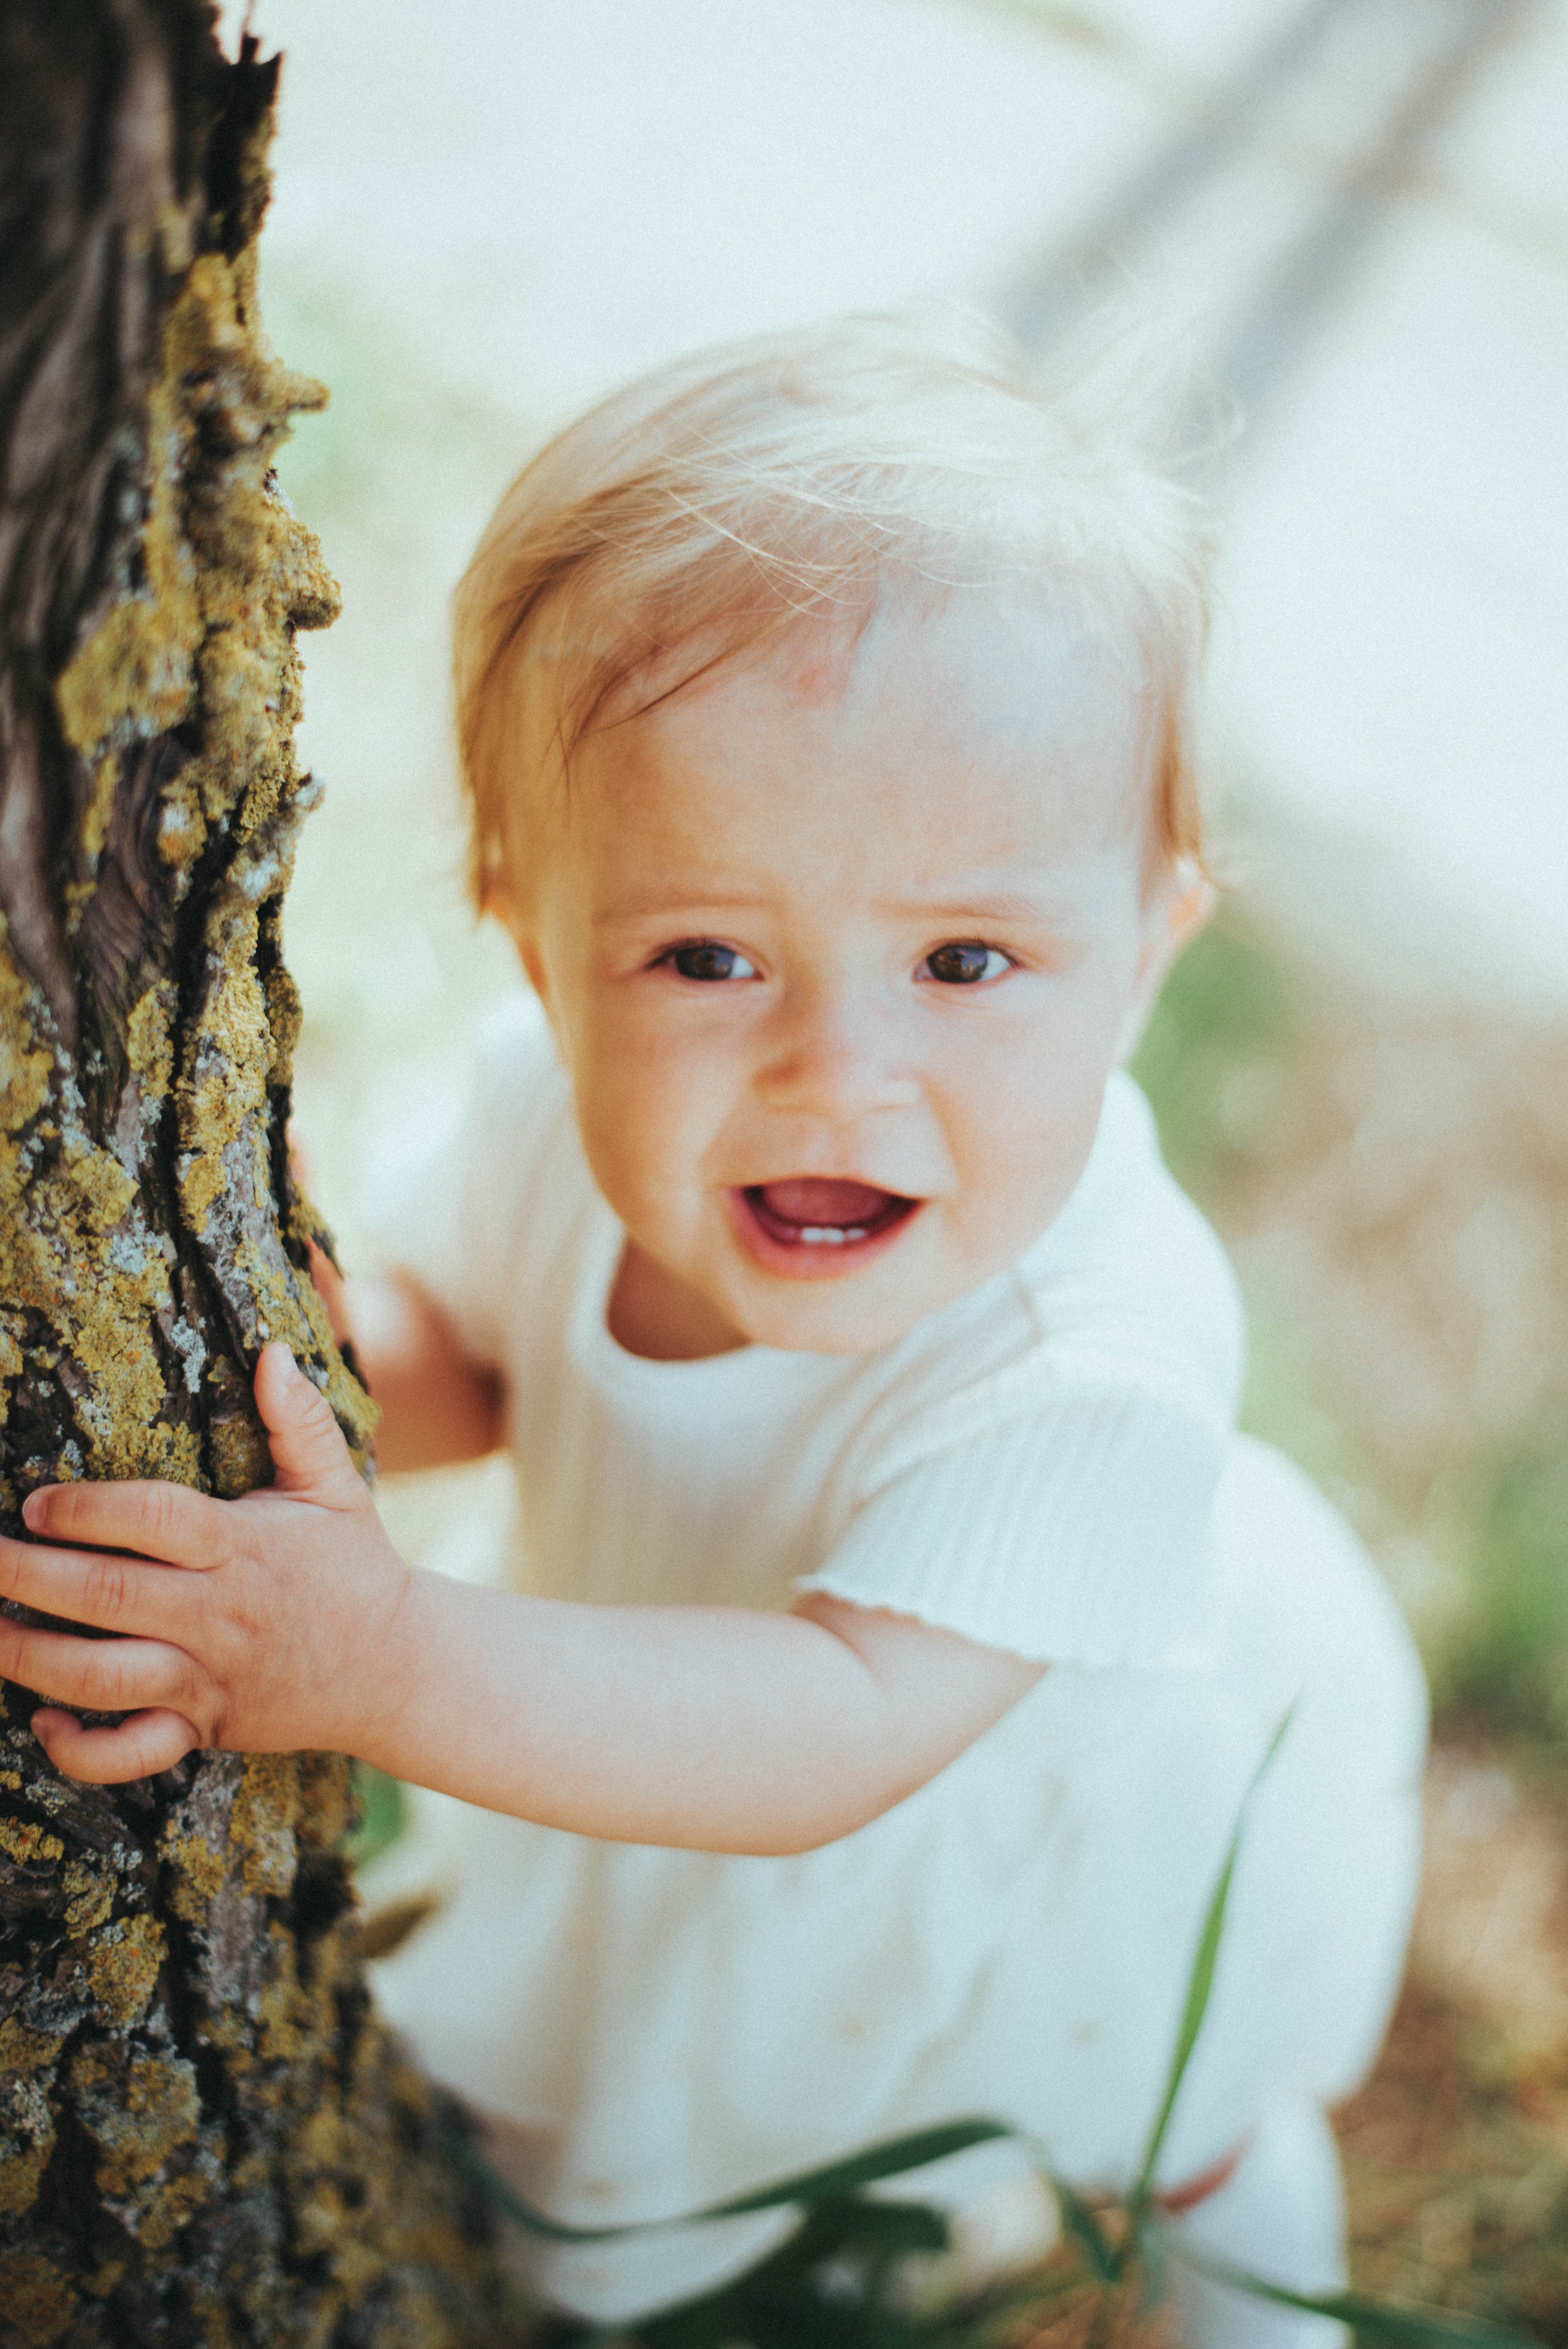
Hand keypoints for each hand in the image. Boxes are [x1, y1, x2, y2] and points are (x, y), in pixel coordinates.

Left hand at [0, 1345, 411, 1783]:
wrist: (395, 1669)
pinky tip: (43, 1721)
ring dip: (31, 1656)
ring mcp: (208, 1676)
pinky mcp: (204, 1726)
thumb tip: (273, 1353)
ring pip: (105, 1675)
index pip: (158, 1519)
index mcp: (244, 1547)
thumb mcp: (337, 1488)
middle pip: (110, 1594)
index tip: (36, 1503)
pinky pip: (133, 1753)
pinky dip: (82, 1750)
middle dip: (27, 1576)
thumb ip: (299, 1421)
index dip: (90, 1510)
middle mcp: (219, 1614)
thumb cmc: (354, 1569)